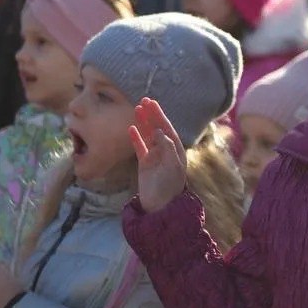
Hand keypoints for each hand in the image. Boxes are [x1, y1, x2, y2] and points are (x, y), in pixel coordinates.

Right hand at [129, 98, 187, 212]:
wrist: (160, 206)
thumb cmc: (170, 187)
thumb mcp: (173, 166)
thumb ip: (167, 147)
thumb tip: (159, 131)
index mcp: (177, 150)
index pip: (168, 129)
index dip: (160, 116)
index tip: (152, 104)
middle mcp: (166, 151)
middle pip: (158, 128)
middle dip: (152, 115)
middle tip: (144, 100)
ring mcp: (155, 156)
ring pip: (148, 135)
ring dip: (143, 122)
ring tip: (137, 109)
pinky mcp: (145, 163)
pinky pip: (140, 147)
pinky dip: (135, 137)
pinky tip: (131, 128)